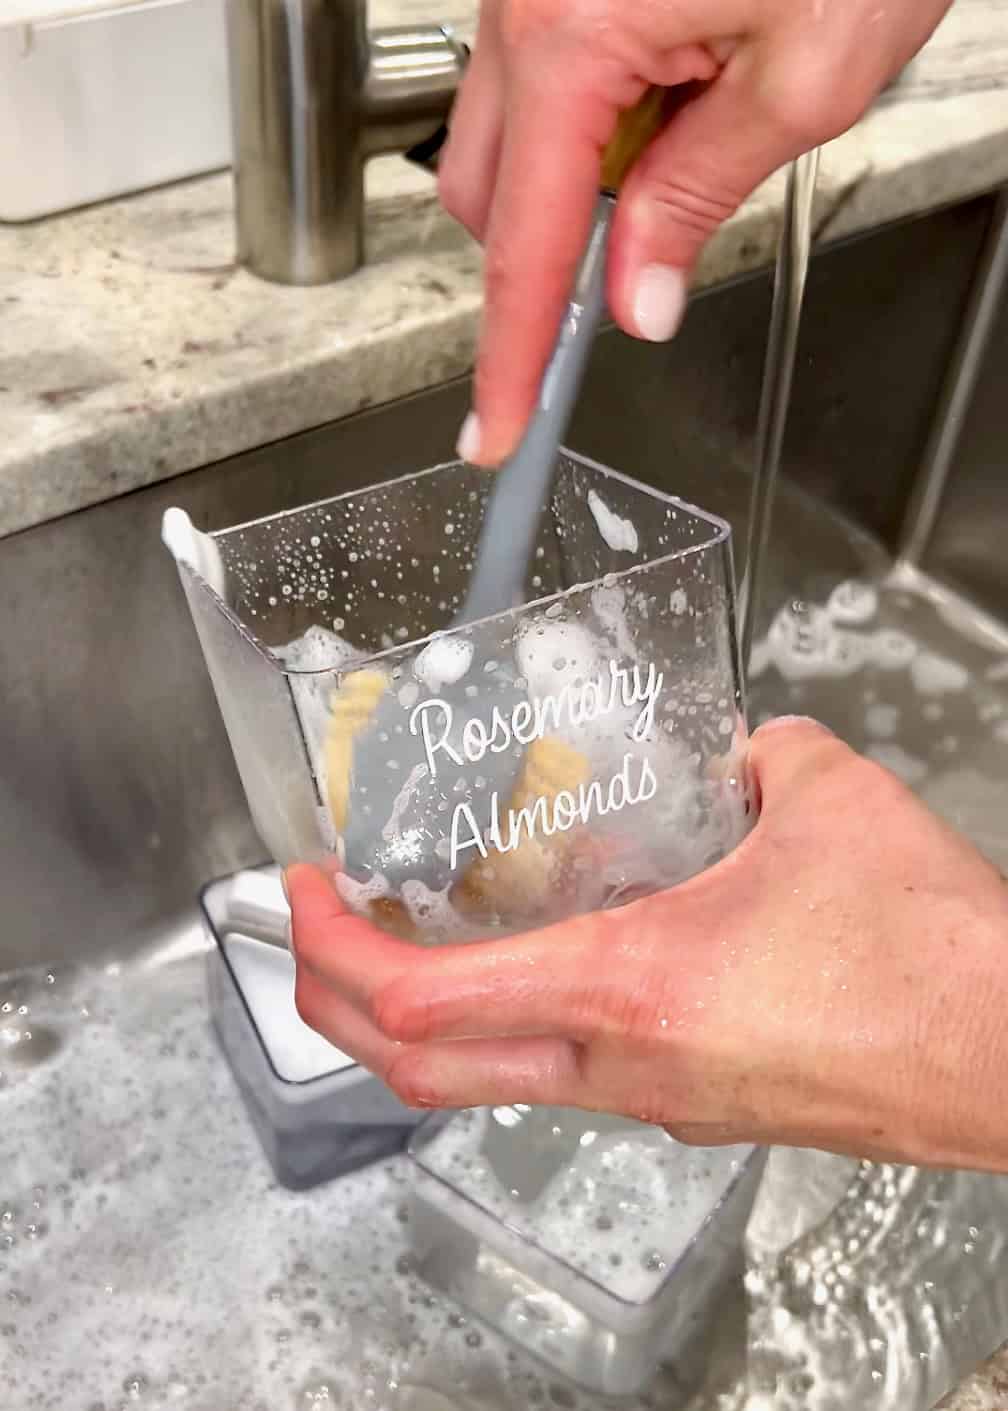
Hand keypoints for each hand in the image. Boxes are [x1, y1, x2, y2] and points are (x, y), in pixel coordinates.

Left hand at [288, 717, 1007, 1171]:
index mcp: (627, 989)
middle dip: (339, 1001)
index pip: (421, 1001)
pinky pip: (573, 1071)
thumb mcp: (827, 799)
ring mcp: (657, 1104)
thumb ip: (761, 751)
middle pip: (421, 1069)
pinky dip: (524, 1016)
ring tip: (424, 926)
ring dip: (432, 1011)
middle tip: (319, 927)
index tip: (304, 893)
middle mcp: (623, 1067)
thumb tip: (741, 748)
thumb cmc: (930, 955)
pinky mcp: (700, 1111)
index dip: (333, 950)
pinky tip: (559, 952)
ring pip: (494, 1076)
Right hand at [440, 0, 951, 465]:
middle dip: (553, 246)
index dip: (514, 355)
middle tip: (653, 239)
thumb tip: (638, 295)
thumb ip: (698, 196)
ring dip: (579, 174)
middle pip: (488, 196)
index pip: (526, 248)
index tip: (496, 429)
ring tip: (696, 114)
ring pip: (506, 136)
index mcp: (572, 33)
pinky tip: (680, 71)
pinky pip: (538, 77)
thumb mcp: (805, 75)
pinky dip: (595, 114)